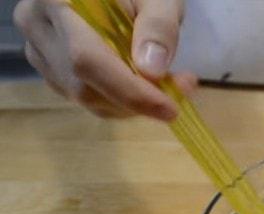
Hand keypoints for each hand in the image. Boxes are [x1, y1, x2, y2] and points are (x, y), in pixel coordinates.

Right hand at [13, 0, 196, 120]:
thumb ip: (158, 26)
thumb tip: (151, 72)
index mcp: (56, 0)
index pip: (86, 59)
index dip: (129, 91)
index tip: (169, 108)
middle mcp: (37, 27)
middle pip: (83, 86)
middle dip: (137, 100)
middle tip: (181, 90)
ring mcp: (39, 50)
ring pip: (85, 98)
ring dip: (133, 104)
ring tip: (172, 83)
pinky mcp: (51, 68)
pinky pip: (86, 97)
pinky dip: (122, 101)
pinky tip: (148, 85)